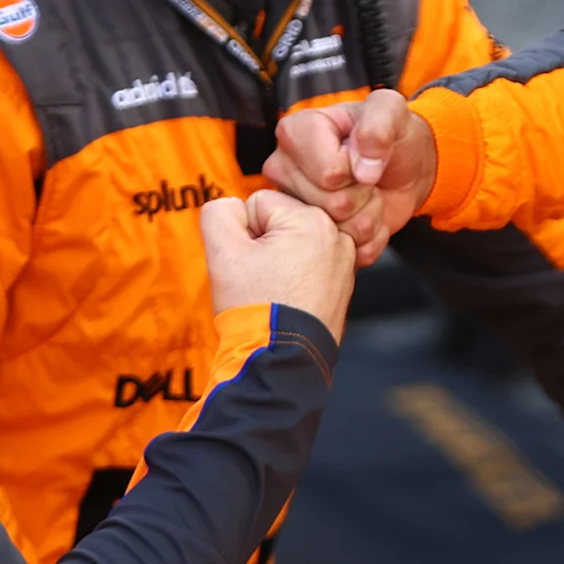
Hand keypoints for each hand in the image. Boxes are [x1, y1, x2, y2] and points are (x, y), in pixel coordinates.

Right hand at [200, 189, 353, 332]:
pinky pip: (308, 265)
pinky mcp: (342, 283)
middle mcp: (337, 235)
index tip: (249, 265)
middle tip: (261, 280)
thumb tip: (232, 205)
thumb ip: (219, 212)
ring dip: (278, 262)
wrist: (281, 360)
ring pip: (292, 244)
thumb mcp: (223, 252)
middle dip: (263, 247)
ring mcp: (344, 261)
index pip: (258, 202)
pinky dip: (295, 277)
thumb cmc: (257, 309)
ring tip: (274, 290)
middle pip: (279, 222)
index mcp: (313, 220)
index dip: (243, 234)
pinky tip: (288, 297)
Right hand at [265, 90, 437, 263]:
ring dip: (366, 216)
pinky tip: (366, 215)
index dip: (356, 168)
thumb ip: (379, 122)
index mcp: (295, 131)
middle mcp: (283, 169)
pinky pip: (346, 251)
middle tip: (366, 177)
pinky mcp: (309, 235)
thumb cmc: (392, 135)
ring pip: (336, 231)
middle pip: (331, 204)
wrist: (406, 169)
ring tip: (366, 194)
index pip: (329, 173)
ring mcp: (293, 205)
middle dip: (362, 194)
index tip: (361, 154)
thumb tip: (362, 166)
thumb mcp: (392, 111)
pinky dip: (368, 239)